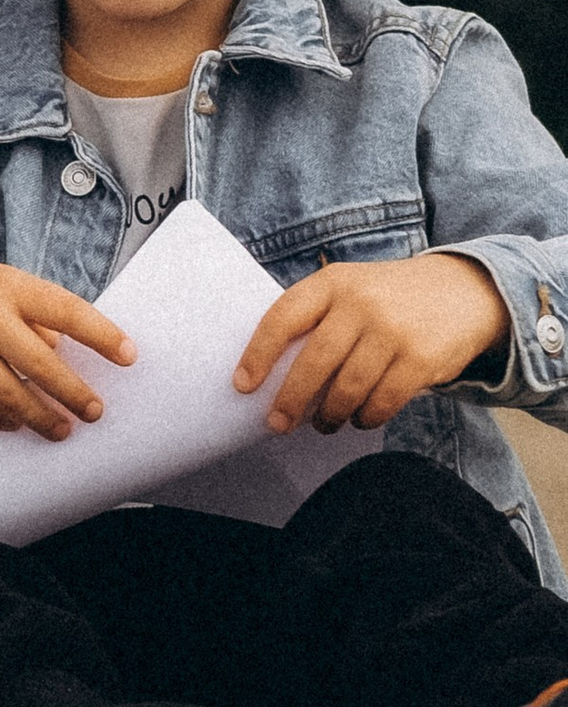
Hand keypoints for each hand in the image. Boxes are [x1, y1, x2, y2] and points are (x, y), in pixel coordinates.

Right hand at [0, 234, 133, 438]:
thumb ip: (23, 309)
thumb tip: (57, 351)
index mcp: (5, 284)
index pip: (67, 310)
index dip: (102, 335)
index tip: (130, 355)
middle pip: (45, 367)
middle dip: (76, 395)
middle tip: (96, 412)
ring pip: (15, 398)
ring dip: (43, 419)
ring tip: (61, 430)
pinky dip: (2, 420)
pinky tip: (14, 423)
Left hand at [235, 253, 508, 434]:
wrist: (463, 292)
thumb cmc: (390, 299)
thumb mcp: (351, 288)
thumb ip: (318, 319)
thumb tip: (275, 376)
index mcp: (333, 282)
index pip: (283, 317)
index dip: (258, 353)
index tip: (243, 385)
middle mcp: (361, 302)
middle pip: (314, 361)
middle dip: (291, 399)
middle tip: (278, 424)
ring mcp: (392, 330)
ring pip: (348, 387)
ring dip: (331, 415)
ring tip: (324, 423)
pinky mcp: (421, 358)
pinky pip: (382, 401)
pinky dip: (366, 417)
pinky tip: (360, 418)